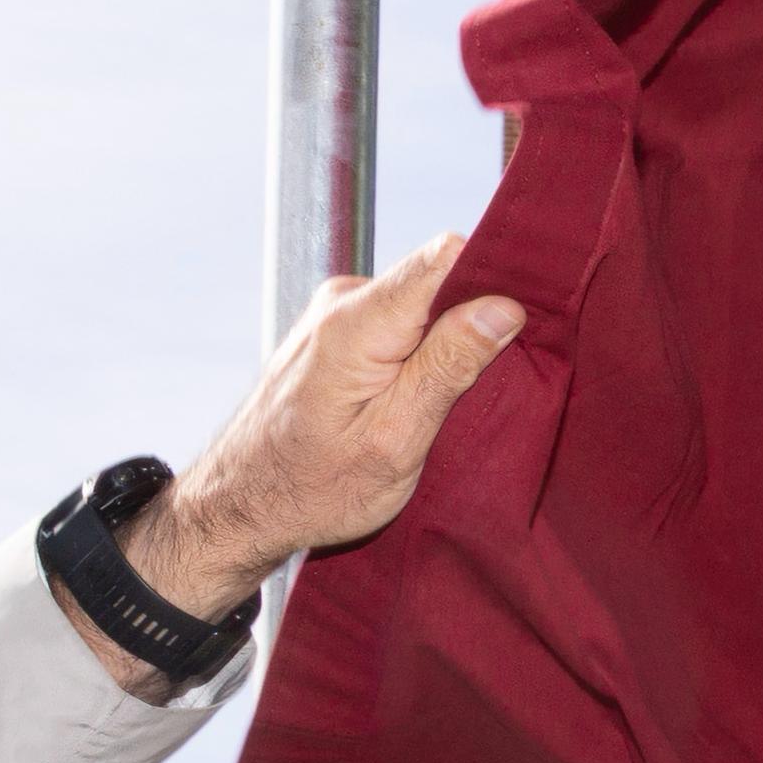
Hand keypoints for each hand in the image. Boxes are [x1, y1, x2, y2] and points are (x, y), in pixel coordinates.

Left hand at [78, 235, 528, 673]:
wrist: (241, 506)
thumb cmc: (312, 489)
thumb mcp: (396, 441)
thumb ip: (448, 368)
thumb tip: (502, 307)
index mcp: (357, 323)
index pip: (445, 257)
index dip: (494, 276)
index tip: (522, 318)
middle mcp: (341, 302)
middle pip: (436, 280)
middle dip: (469, 324)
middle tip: (476, 388)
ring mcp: (333, 313)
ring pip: (418, 306)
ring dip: (439, 347)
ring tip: (432, 406)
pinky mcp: (332, 331)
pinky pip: (395, 322)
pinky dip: (413, 355)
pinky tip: (408, 400)